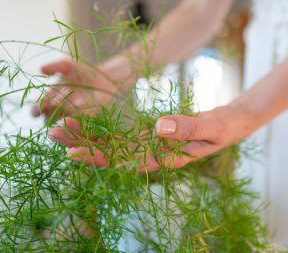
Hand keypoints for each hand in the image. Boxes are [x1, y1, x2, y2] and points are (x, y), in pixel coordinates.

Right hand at [31, 60, 118, 119]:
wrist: (105, 79)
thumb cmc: (83, 73)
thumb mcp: (68, 66)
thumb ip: (55, 67)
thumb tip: (40, 69)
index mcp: (50, 100)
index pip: (38, 108)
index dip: (36, 109)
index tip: (36, 109)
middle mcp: (59, 112)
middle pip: (48, 119)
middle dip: (48, 117)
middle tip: (51, 114)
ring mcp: (73, 117)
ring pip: (63, 124)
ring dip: (62, 122)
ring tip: (63, 118)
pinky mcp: (88, 120)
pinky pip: (82, 124)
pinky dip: (80, 121)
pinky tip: (81, 118)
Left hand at [48, 104, 254, 172]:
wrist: (232, 124)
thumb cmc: (225, 127)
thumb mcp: (211, 127)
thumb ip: (187, 128)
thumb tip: (158, 126)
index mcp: (166, 157)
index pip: (127, 161)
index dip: (100, 158)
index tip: (74, 153)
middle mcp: (155, 154)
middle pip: (114, 153)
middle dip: (84, 145)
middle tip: (54, 133)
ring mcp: (152, 145)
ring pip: (116, 143)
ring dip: (90, 136)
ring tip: (63, 127)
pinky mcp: (153, 135)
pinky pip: (126, 134)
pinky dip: (106, 130)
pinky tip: (89, 126)